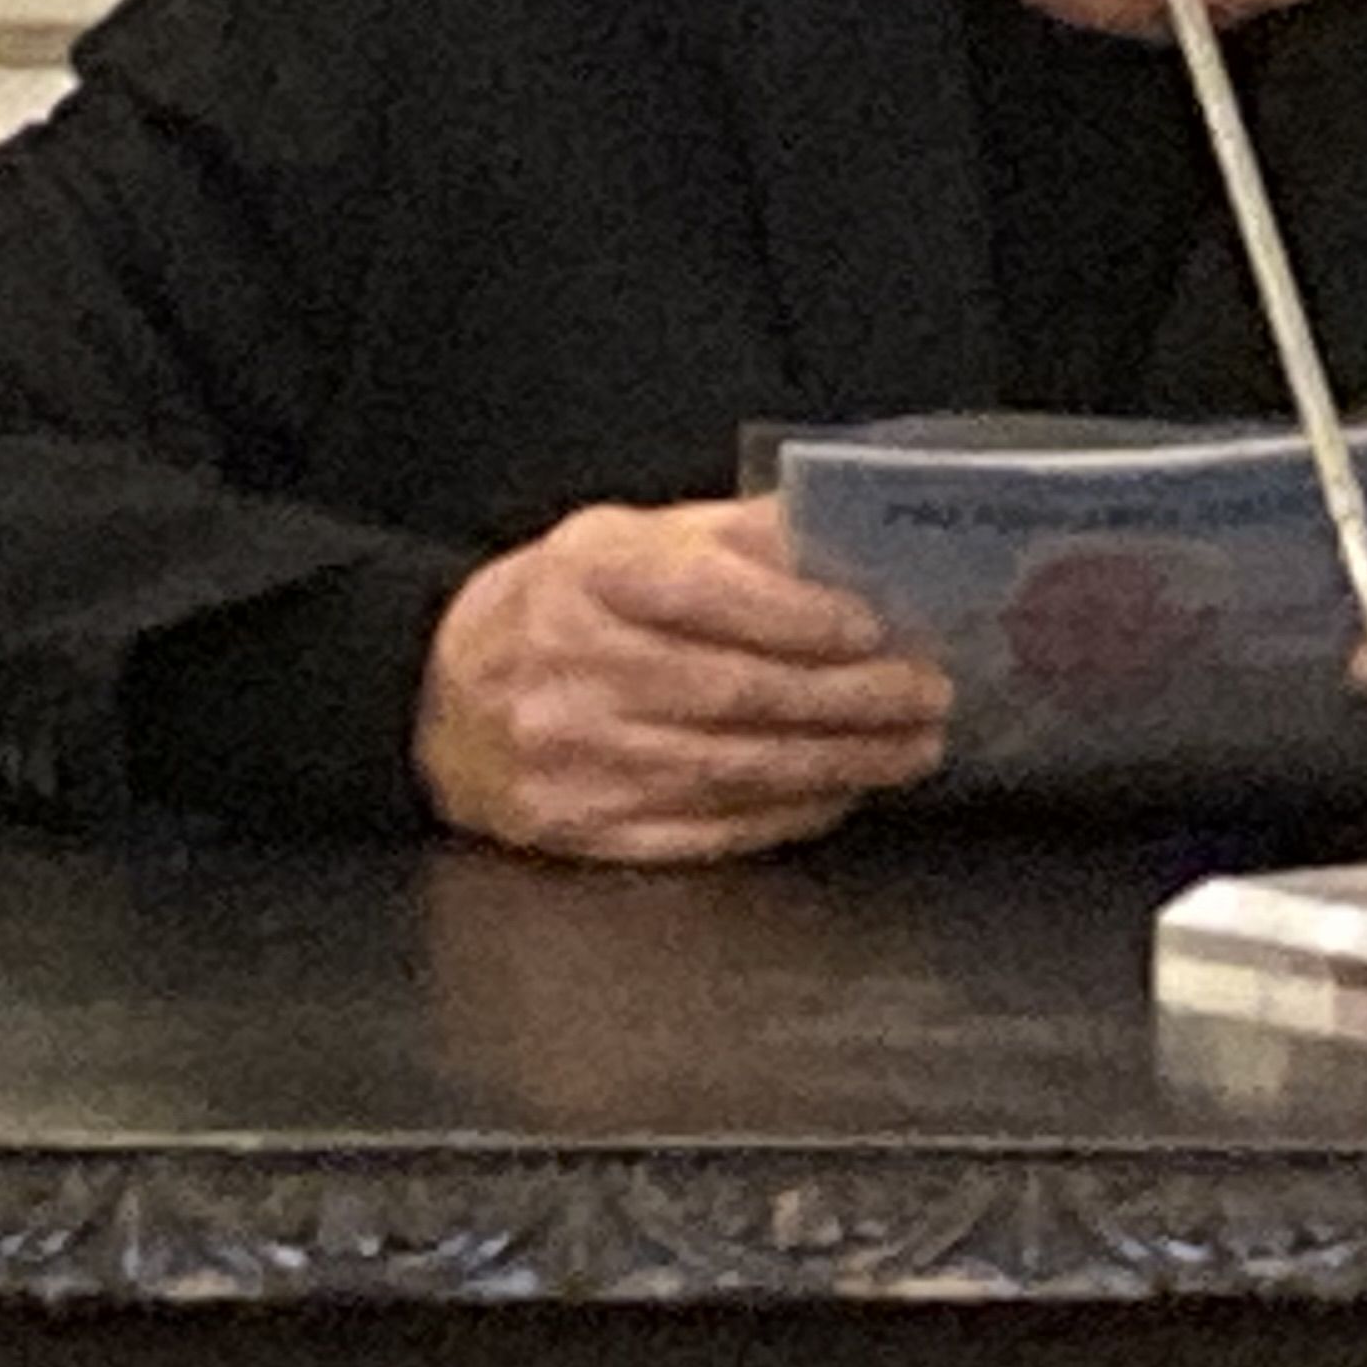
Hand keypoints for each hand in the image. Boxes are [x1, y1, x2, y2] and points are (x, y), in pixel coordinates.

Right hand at [414, 496, 952, 863]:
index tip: (879, 628)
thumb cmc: (559, 605)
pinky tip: (839, 795)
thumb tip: (845, 543)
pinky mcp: (582, 829)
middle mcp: (577, 668)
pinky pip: (704, 829)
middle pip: (738, 693)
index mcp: (590, 576)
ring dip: (840, 762)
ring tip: (910, 749)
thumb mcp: (627, 540)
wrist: (438, 697)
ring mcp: (576, 759)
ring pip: (734, 766)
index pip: (710, 596)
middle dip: (851, 699)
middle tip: (928, 696)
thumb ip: (734, 538)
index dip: (801, 616)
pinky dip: (784, 815)